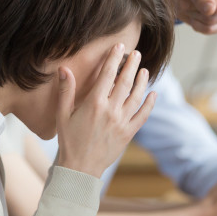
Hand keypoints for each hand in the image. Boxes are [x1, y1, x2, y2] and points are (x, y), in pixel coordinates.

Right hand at [56, 45, 155, 177]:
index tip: (120, 47)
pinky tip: (153, 94)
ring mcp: (121, 122)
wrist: (80, 168)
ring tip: (144, 70)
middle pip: (125, 82)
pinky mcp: (128, 133)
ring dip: (142, 81)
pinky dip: (150, 104)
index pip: (107, 75)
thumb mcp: (62, 114)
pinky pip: (143, 116)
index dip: (114, 59)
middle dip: (131, 65)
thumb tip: (64, 69)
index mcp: (94, 103)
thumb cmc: (69, 140)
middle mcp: (110, 110)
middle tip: (136, 53)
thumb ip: (66, 90)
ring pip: (136, 96)